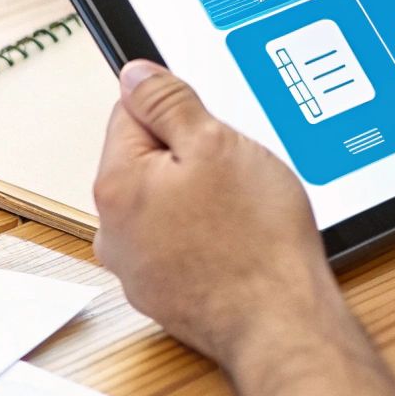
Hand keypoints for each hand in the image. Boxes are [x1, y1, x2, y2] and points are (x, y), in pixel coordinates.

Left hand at [93, 61, 394, 395]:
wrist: (280, 321)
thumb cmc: (255, 240)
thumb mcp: (218, 144)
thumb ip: (168, 102)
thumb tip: (135, 75)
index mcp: (117, 185)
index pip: (132, 111)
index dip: (179, 110)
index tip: (211, 128)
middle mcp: (113, 230)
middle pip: (148, 158)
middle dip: (191, 156)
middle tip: (234, 170)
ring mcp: (137, 267)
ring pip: (167, 201)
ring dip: (199, 196)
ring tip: (241, 210)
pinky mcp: (164, 291)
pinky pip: (180, 240)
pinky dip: (205, 234)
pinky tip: (239, 239)